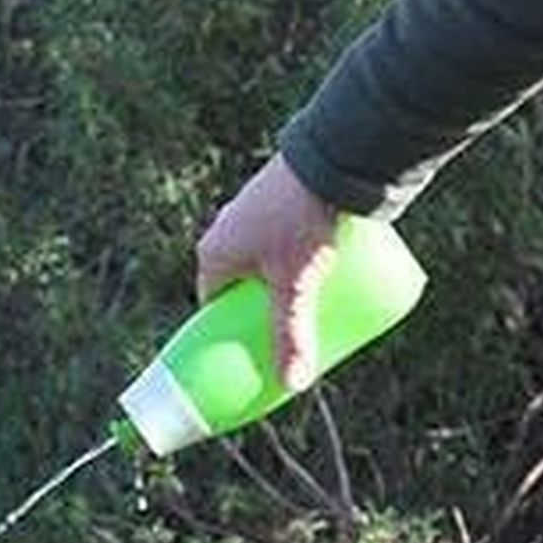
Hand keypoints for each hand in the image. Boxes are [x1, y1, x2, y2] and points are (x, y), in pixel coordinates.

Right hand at [196, 153, 339, 391]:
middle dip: (262, 313)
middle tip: (291, 337)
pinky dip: (294, 258)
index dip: (230, 333)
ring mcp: (254, 213)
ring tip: (310, 308)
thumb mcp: (297, 286)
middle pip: (242, 288)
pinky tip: (317, 270)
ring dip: (279, 285)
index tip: (251, 353)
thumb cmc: (302, 222)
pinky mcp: (281, 200)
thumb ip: (293, 333)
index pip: (213, 306)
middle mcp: (227, 232)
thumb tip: (293, 385)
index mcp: (215, 254)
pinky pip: (282, 239)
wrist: (329, 156)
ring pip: (264, 262)